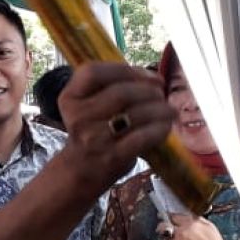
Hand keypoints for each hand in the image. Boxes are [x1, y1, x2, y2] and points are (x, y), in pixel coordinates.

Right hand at [57, 63, 174, 196]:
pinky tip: (165, 126)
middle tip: (161, 94)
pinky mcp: (112, 157)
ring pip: (135, 114)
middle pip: (120, 93)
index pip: (93, 73)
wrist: (83, 169)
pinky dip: (159, 129)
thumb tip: (154, 79)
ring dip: (159, 109)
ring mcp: (94, 138)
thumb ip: (111, 86)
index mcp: (70, 98)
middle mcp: (78, 117)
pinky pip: (142, 137)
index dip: (125, 70)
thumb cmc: (94, 129)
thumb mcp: (89, 105)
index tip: (149, 76)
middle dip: (149, 90)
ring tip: (169, 110)